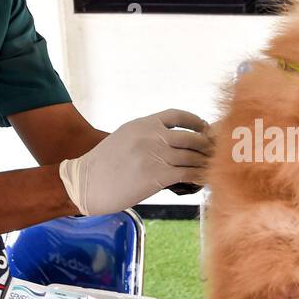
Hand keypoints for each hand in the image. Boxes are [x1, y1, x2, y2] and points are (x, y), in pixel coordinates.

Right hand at [59, 108, 210, 214]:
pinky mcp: (156, 175)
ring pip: (192, 156)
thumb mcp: (124, 139)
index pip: (177, 115)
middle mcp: (151, 135)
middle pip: (191, 137)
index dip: (195, 122)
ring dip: (205, 164)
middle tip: (213, 155)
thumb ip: (146, 136)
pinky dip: (199, 177)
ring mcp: (154, 154)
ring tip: (211, 170)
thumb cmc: (102, 166)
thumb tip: (169, 144)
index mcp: (143, 124)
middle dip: (206, 146)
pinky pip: (188, 174)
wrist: (84, 183)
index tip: (204, 129)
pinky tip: (203, 182)